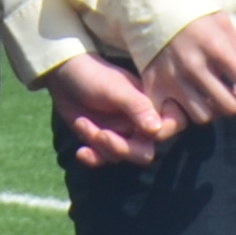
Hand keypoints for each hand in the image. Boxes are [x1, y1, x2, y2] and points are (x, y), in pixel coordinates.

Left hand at [43, 52, 174, 173]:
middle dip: (123, 148)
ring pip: (121, 156)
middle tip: (102, 135)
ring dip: (100, 145)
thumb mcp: (116, 89)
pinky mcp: (102, 141)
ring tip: (81, 123)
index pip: (172, 126)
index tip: (141, 129)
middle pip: (145, 151)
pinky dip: (92, 158)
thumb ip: (137, 107)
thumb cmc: (94, 75)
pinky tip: (80, 152)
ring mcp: (122, 134)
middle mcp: (140, 123)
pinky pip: (103, 158)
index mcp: (152, 106)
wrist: (64, 76)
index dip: (160, 133)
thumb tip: (156, 129)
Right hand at [142, 13, 235, 131]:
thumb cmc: (191, 15)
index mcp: (214, 47)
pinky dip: (183, 115)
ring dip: (213, 110)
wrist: (148, 7)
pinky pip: (173, 116)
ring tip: (214, 98)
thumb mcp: (221, 23)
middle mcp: (193, 66)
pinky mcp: (154, 86)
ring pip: (203, 115)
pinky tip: (188, 105)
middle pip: (228, 106)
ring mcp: (172, 79)